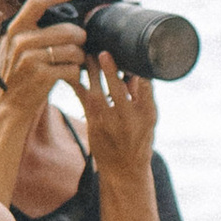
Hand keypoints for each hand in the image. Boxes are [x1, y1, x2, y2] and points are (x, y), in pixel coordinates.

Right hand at [0, 0, 85, 128]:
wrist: (9, 106)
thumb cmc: (20, 75)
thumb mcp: (17, 47)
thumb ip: (33, 31)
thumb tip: (64, 15)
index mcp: (15, 29)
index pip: (35, 2)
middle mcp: (20, 41)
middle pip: (67, 30)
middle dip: (80, 38)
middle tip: (80, 46)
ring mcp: (30, 58)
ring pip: (73, 50)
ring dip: (80, 58)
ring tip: (73, 63)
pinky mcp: (41, 75)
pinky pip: (73, 69)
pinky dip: (76, 74)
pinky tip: (68, 77)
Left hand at [76, 48, 157, 179]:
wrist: (123, 169)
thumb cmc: (139, 139)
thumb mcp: (149, 118)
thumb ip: (143, 94)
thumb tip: (136, 69)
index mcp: (146, 115)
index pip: (145, 89)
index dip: (137, 73)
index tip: (130, 58)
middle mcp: (128, 120)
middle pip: (117, 90)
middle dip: (109, 70)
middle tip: (102, 52)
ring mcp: (108, 123)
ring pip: (97, 93)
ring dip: (91, 73)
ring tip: (88, 56)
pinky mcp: (92, 124)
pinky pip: (83, 100)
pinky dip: (77, 84)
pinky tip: (72, 73)